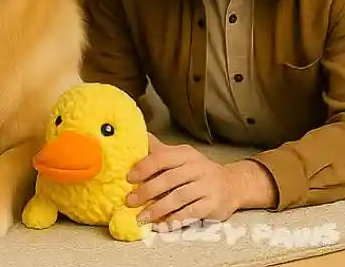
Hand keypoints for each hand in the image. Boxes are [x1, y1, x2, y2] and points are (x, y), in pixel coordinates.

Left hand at [126, 135, 273, 225]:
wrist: (233, 184)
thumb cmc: (198, 169)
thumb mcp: (181, 156)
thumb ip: (159, 151)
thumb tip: (135, 138)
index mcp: (185, 154)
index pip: (162, 158)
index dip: (144, 167)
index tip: (129, 178)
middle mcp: (196, 168)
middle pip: (168, 179)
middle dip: (147, 191)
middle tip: (130, 200)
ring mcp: (206, 187)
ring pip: (178, 198)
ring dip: (158, 209)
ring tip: (142, 217)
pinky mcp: (213, 205)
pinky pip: (191, 213)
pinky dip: (175, 219)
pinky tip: (162, 224)